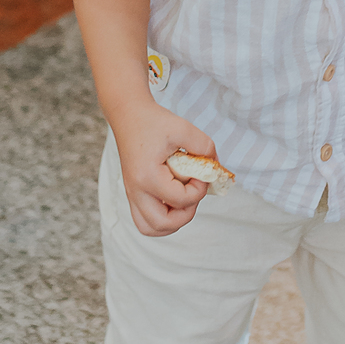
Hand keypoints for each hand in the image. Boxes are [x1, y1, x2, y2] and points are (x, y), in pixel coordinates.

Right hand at [112, 98, 217, 237]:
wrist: (128, 115)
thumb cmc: (153, 121)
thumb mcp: (183, 128)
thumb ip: (204, 146)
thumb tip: (216, 167)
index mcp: (147, 176)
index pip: (180, 200)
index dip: (199, 190)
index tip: (202, 173)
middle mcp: (136, 190)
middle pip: (161, 224)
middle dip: (185, 214)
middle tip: (193, 194)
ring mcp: (132, 194)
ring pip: (150, 228)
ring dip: (171, 222)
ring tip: (183, 201)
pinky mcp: (133, 193)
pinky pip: (145, 219)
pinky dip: (162, 217)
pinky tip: (174, 198)